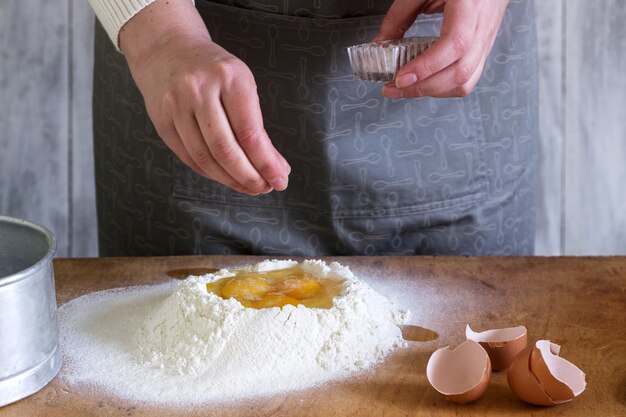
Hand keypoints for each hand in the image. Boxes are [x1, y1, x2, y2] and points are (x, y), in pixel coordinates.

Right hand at [120, 0, 289, 194]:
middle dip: (249, 177)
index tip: (280, 180)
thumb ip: (257, 125)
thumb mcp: (242, 84)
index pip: (250, 133)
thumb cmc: (214, 69)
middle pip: (226, 150)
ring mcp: (176, 106)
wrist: (166, 48)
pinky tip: (225, 176)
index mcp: (230, 78)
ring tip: (248, 186)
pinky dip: (210, 173)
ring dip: (230, 180)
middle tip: (264, 188)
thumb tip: (276, 167)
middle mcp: (199, 90)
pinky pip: (188, 157)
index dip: (266, 164)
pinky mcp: (161, 121)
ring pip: (205, 159)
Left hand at [375, 0, 508, 98]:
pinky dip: (445, 87)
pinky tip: (427, 83)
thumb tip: (380, 44)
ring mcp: (486, 39)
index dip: (427, 66)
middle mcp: (483, 25)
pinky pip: (469, 78)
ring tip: (408, 89)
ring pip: (466, 80)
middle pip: (460, 71)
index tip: (401, 78)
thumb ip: (400, 15)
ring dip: (433, 91)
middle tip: (394, 88)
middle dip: (423, 87)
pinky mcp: (484, 48)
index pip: (455, 44)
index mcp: (470, 5)